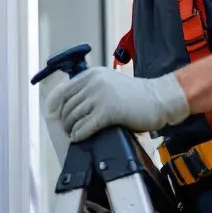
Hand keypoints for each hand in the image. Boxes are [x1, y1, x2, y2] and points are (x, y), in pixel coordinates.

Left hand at [44, 68, 189, 141]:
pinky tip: (79, 138)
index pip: (65, 90)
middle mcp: (94, 82)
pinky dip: (79, 134)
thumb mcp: (109, 83)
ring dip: (71, 129)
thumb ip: (92, 89)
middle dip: (65, 120)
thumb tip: (72, 106)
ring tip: (73, 135)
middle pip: (68, 105)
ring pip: (74, 116)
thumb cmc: (137, 95)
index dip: (55, 104)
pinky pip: (85, 126)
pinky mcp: (108, 112)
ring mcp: (100, 97)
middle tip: (67, 129)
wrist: (159, 99)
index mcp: (92, 74)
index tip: (52, 113)